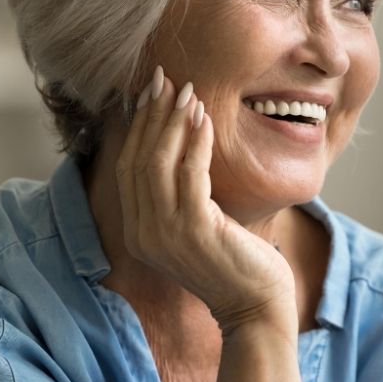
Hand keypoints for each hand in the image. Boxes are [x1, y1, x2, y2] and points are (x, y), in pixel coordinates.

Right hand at [115, 65, 296, 332]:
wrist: (254, 303)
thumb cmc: (232, 259)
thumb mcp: (195, 224)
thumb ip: (179, 192)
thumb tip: (178, 139)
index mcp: (138, 231)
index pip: (128, 167)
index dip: (136, 126)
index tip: (148, 93)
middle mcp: (143, 233)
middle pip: (138, 159)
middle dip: (151, 114)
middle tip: (165, 79)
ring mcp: (165, 233)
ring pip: (158, 163)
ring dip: (173, 121)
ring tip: (187, 91)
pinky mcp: (194, 230)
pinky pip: (189, 174)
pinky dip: (196, 142)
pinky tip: (205, 119)